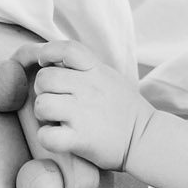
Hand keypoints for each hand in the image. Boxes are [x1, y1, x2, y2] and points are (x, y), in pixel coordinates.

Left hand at [19, 38, 150, 173]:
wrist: (146, 138)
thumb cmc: (125, 109)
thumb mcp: (109, 77)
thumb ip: (85, 68)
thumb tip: (56, 59)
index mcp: (96, 71)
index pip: (66, 49)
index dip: (48, 52)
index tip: (46, 63)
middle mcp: (89, 88)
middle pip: (45, 77)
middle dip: (42, 90)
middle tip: (53, 100)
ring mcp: (83, 114)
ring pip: (42, 105)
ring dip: (43, 114)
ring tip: (56, 119)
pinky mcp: (80, 139)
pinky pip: (47, 135)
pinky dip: (48, 138)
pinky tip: (59, 137)